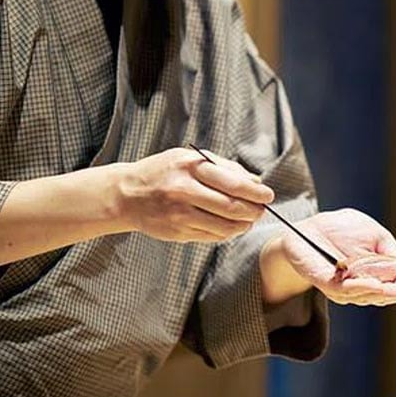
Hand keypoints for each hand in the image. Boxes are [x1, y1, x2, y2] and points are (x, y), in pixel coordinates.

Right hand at [116, 148, 273, 241]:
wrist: (127, 195)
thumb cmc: (164, 172)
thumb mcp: (190, 159)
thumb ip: (223, 167)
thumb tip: (255, 181)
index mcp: (189, 168)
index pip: (232, 183)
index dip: (255, 192)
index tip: (268, 195)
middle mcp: (184, 192)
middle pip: (231, 207)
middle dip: (253, 211)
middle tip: (262, 210)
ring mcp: (180, 215)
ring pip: (224, 226)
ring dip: (243, 225)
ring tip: (250, 219)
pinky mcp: (178, 233)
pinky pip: (211, 237)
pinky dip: (227, 233)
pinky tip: (232, 227)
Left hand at [277, 209, 395, 305]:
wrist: (309, 226)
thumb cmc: (343, 230)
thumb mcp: (376, 236)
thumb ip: (392, 254)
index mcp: (378, 274)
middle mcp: (363, 285)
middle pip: (384, 294)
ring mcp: (344, 287)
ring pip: (366, 294)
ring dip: (381, 292)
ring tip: (395, 288)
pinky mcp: (326, 283)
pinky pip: (343, 289)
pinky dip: (359, 287)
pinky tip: (372, 283)